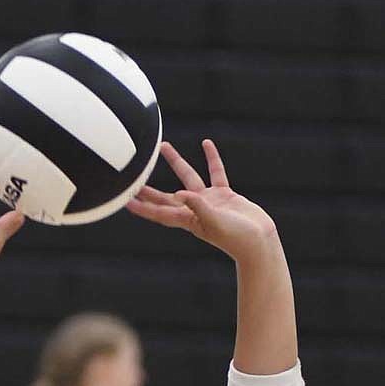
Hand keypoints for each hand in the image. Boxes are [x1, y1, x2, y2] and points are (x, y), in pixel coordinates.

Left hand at [125, 140, 279, 262]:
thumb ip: (198, 208)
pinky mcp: (225, 195)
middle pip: (166, 196)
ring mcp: (209, 201)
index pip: (159, 213)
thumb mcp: (215, 223)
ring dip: (176, 162)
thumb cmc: (237, 239)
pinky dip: (211, 158)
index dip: (142, 207)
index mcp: (188, 220)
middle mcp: (194, 210)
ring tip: (164, 146)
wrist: (260, 242)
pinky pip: (215, 172)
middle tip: (133, 175)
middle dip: (149, 187)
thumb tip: (179, 194)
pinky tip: (206, 143)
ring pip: (188, 177)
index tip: (125, 201)